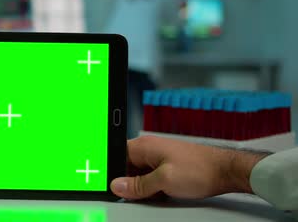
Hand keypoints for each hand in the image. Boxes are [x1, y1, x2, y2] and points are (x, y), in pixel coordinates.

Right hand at [110, 136, 267, 199]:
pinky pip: (151, 176)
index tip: (116, 186)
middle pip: (127, 167)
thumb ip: (138, 185)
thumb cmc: (200, 169)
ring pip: (139, 174)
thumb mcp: (164, 181)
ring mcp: (159, 156)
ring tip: (157, 191)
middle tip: (140, 192)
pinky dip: (154, 186)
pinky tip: (163, 192)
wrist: (226, 170)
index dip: (114, 172)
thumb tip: (117, 186)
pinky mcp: (167, 164)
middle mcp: (149, 148)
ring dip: (144, 186)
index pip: (116, 157)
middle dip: (130, 182)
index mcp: (144, 146)